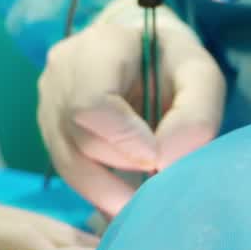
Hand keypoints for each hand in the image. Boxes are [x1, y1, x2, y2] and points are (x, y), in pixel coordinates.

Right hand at [38, 0, 225, 214]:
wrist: (144, 54)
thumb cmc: (173, 64)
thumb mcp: (201, 77)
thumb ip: (196, 116)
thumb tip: (166, 160)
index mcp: (101, 45)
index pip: (92, 104)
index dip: (124, 141)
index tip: (158, 159)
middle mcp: (63, 70)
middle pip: (81, 137)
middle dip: (123, 167)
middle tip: (159, 180)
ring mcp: (49, 99)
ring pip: (69, 161)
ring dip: (107, 192)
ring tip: (141, 203)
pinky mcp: (49, 128)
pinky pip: (68, 168)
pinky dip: (97, 190)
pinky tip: (123, 197)